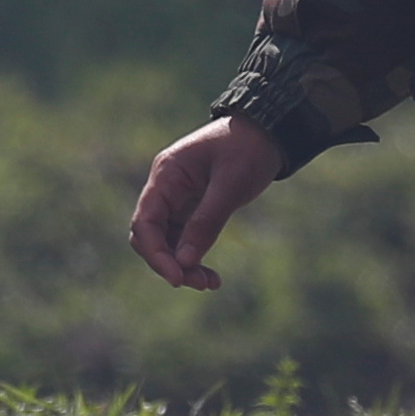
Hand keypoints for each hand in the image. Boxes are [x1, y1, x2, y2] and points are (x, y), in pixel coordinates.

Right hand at [129, 116, 283, 290]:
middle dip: (170, 263)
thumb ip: (206, 222)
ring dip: (184, 265)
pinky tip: (212, 276)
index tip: (177, 278)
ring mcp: (178, 198)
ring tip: (210, 284)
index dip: (156, 254)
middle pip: (151, 236)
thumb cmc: (249, 149)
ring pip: (168, 242)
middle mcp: (166, 188)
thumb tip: (184, 261)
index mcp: (167, 174)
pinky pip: (184, 239)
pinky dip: (195, 258)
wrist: (269, 132)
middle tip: (199, 284)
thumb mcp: (231, 184)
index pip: (145, 222)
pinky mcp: (193, 208)